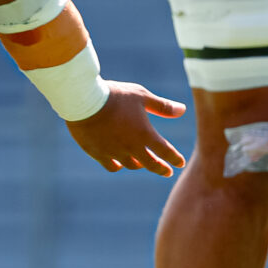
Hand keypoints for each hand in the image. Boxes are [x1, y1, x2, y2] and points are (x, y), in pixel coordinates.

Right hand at [66, 81, 188, 175]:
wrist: (84, 101)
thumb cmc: (116, 95)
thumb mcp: (142, 96)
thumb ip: (162, 106)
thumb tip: (182, 110)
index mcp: (144, 134)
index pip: (165, 151)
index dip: (174, 158)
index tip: (180, 163)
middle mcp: (131, 148)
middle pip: (150, 164)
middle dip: (160, 168)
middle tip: (167, 172)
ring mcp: (114, 152)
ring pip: (131, 165)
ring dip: (139, 164)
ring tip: (142, 162)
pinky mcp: (98, 153)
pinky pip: (112, 165)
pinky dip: (118, 165)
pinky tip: (119, 163)